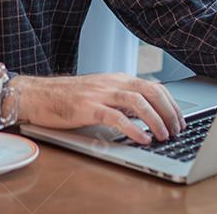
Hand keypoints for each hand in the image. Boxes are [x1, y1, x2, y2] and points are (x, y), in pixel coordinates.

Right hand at [10, 72, 184, 143]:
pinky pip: (116, 116)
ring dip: (156, 120)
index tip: (179, 119)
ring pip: (138, 102)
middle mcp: (111, 82)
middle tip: (177, 129)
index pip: (153, 86)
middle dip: (169, 111)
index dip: (170, 103)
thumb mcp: (99, 93)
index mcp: (116, 79)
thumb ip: (120, 100)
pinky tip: (142, 138)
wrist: (37, 94)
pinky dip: (133, 128)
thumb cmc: (66, 97)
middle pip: (151, 91)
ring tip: (164, 135)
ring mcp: (100, 94)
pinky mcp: (87, 107)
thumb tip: (145, 115)